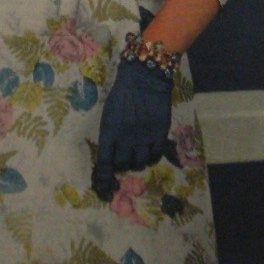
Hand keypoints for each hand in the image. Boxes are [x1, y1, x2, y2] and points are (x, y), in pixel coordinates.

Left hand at [91, 60, 173, 200]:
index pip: (104, 162)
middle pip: (123, 165)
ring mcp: (144, 136)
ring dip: (137, 161)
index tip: (104, 187)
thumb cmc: (122, 92)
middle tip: (124, 157)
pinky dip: (152, 156)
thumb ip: (109, 134)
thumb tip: (111, 154)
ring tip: (138, 153)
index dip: (104, 178)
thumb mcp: (109, 112)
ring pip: (140, 163)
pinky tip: (150, 149)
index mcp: (109, 130)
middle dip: (122, 164)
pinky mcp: (159, 134)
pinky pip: (156, 156)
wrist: (145, 76)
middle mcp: (126, 137)